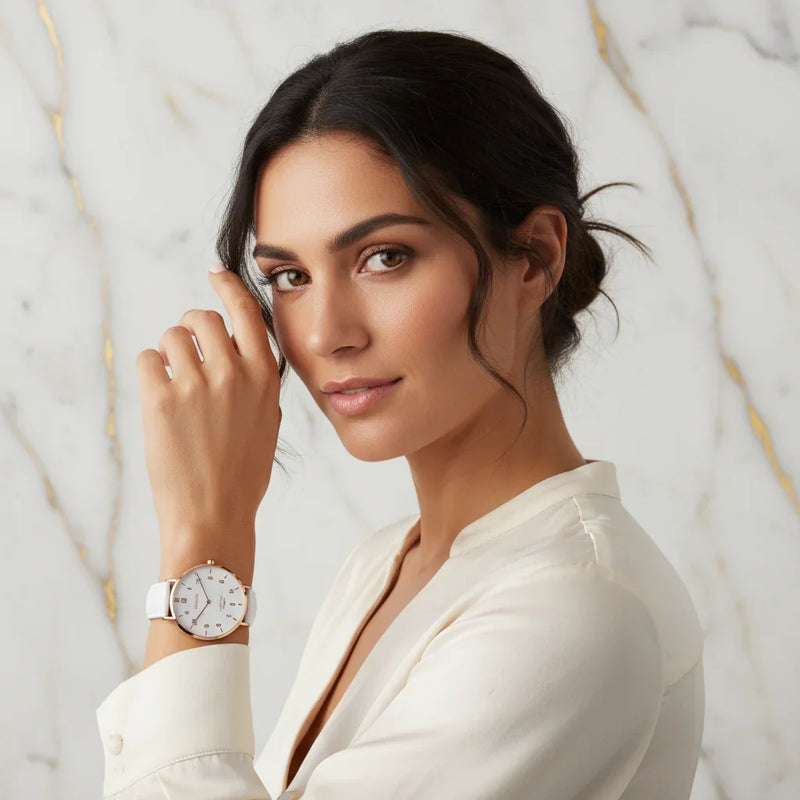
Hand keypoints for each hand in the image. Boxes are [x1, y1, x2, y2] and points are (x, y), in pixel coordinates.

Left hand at [135, 264, 281, 560]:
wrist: (214, 514)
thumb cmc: (243, 474)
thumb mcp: (268, 422)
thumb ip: (255, 383)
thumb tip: (234, 351)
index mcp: (263, 377)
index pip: (246, 311)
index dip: (228, 286)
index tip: (214, 272)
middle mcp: (233, 373)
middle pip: (202, 319)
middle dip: (190, 326)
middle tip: (187, 345)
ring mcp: (196, 385)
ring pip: (171, 337)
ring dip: (169, 352)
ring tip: (174, 382)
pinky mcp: (161, 400)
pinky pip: (147, 359)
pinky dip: (150, 371)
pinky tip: (160, 395)